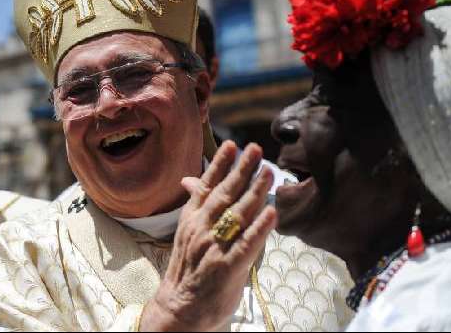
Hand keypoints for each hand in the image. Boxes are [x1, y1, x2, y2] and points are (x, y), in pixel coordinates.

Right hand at [140, 141, 276, 330]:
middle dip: (242, 170)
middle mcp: (201, 229)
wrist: (178, 307)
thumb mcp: (187, 232)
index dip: (220, 164)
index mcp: (192, 218)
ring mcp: (214, 247)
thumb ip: (196, 205)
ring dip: (255, 191)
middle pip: (224, 194)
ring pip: (237, 214)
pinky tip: (272, 213)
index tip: (232, 144)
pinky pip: (246, 244)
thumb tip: (191, 179)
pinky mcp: (227, 267)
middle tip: (256, 149)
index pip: (207, 185)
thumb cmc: (188, 268)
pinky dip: (260, 228)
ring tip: (268, 173)